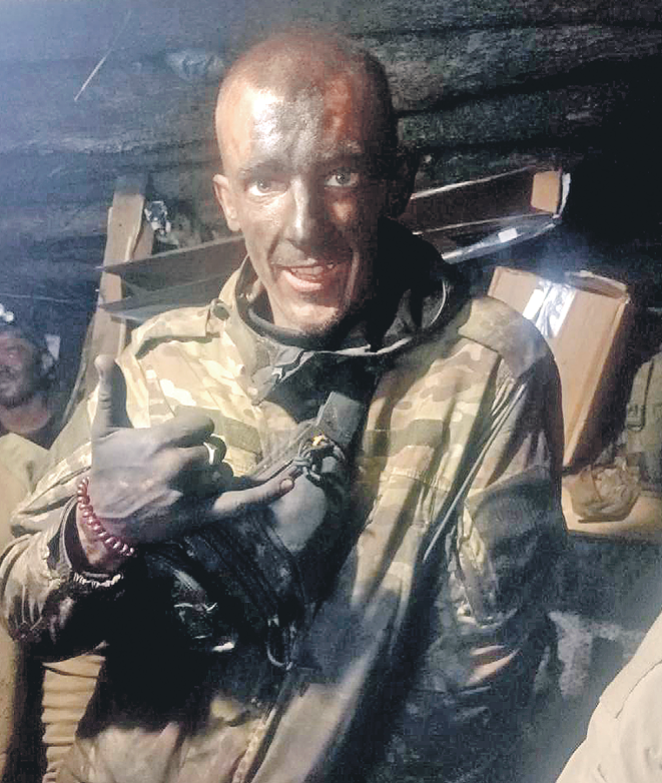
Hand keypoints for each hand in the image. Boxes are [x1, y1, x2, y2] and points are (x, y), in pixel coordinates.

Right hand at [80, 355, 291, 548]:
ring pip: (222, 473)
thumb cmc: (107, 470)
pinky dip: (266, 493)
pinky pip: (240, 503)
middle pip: (212, 449)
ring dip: (211, 475)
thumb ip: (110, 392)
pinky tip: (291, 482)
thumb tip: (105, 355)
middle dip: (198, 453)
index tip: (178, 436)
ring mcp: (191, 492)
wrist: (102, 519)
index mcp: (160, 442)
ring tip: (183, 482)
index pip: (203, 425)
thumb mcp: (104, 429)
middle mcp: (178, 466)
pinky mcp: (199, 515)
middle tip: (173, 464)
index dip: (193, 430)